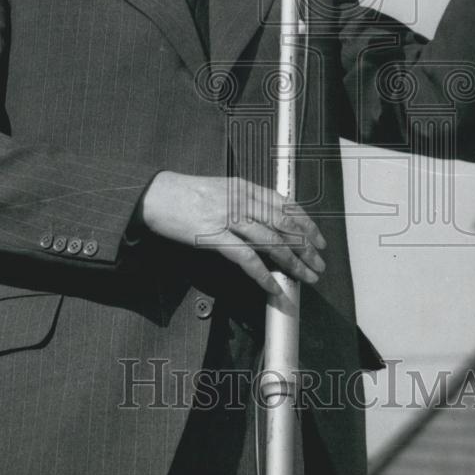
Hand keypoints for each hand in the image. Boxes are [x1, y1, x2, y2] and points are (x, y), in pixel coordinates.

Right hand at [136, 171, 326, 294]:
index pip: (286, 205)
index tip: (319, 239)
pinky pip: (245, 258)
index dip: (306, 224)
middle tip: (320, 263)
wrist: (154, 195)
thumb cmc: (184, 194)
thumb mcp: (220, 190)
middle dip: (307, 247)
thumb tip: (267, 221)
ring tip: (306, 277)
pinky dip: (262, 274)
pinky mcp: (213, 237)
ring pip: (271, 242)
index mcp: (244, 188)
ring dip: (293, 262)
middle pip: (284, 225)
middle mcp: (241, 200)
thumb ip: (244, 202)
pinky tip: (272, 286)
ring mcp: (228, 218)